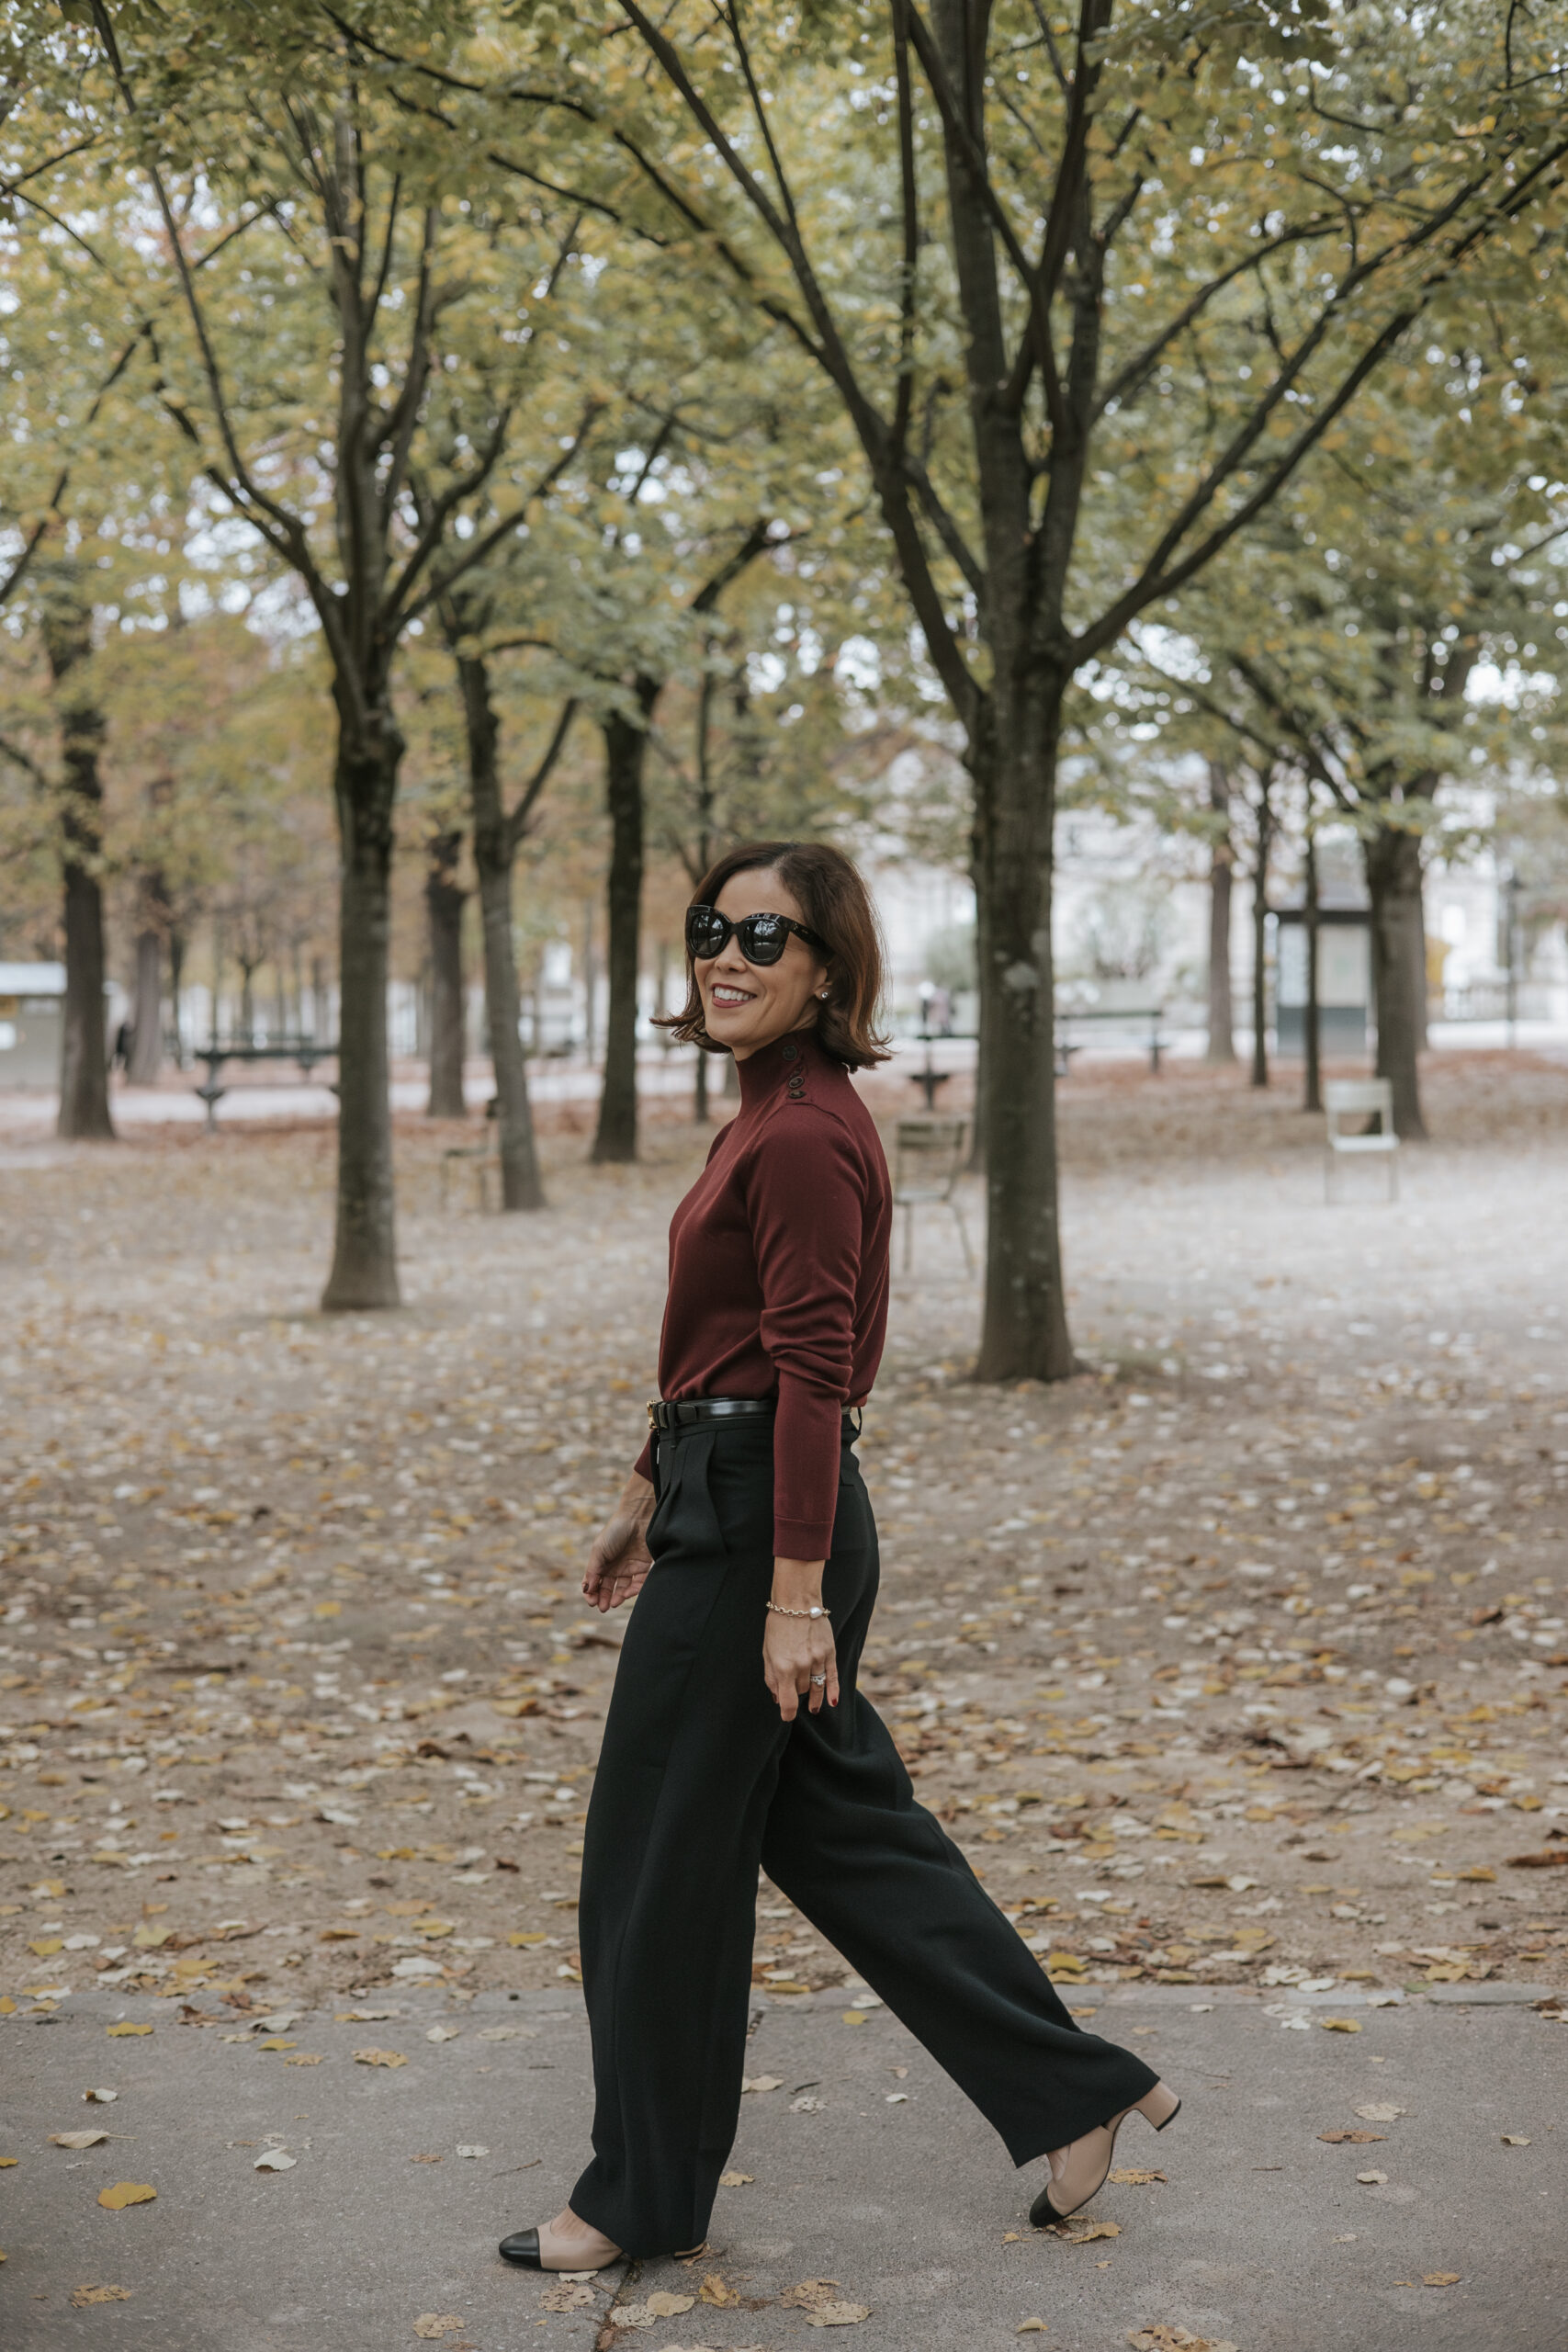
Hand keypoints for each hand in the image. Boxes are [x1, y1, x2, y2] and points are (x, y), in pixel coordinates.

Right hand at [582, 1472, 654, 1612]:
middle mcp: (615, 1567)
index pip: (594, 1582)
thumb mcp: (599, 1550)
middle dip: (604, 1599)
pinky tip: (626, 1593)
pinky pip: (639, 1583)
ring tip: (613, 1603)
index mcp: (601, 1562)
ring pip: (623, 1589)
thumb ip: (593, 1571)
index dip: (591, 1593)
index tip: (591, 1601)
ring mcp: (629, 1567)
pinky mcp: (644, 1567)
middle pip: (608, 1588)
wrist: (637, 1517)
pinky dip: (633, 1591)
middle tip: (602, 1607)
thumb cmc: (615, 1531)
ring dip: (617, 1598)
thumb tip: (587, 1590)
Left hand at [763, 1559, 838, 1719]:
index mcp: (783, 1667)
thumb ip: (771, 1677)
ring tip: (814, 1707)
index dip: (787, 1713)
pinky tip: (831, 1702)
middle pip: (801, 1691)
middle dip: (795, 1691)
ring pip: (816, 1687)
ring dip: (814, 1697)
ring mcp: (817, 1660)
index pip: (787, 1702)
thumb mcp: (767, 1652)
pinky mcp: (829, 1653)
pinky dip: (833, 1692)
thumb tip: (777, 1697)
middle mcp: (801, 1666)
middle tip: (792, 1686)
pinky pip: (833, 1677)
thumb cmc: (778, 1626)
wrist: (796, 1601)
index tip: (786, 1716)